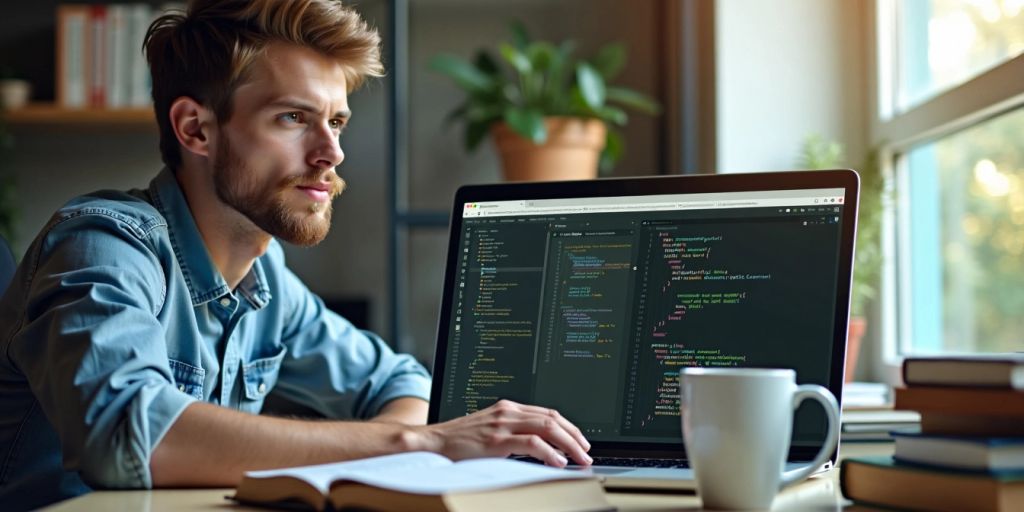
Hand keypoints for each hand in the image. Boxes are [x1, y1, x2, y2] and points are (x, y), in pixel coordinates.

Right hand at [413, 400, 591, 467]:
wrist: (433, 442)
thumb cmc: (459, 441)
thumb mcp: (490, 430)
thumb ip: (512, 432)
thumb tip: (540, 447)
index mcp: (508, 408)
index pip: (547, 413)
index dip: (569, 427)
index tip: (580, 441)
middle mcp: (508, 411)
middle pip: (552, 419)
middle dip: (575, 436)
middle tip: (587, 452)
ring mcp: (502, 424)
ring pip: (547, 428)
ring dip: (568, 444)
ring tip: (579, 458)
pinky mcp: (496, 440)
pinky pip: (531, 443)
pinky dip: (549, 452)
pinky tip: (558, 462)